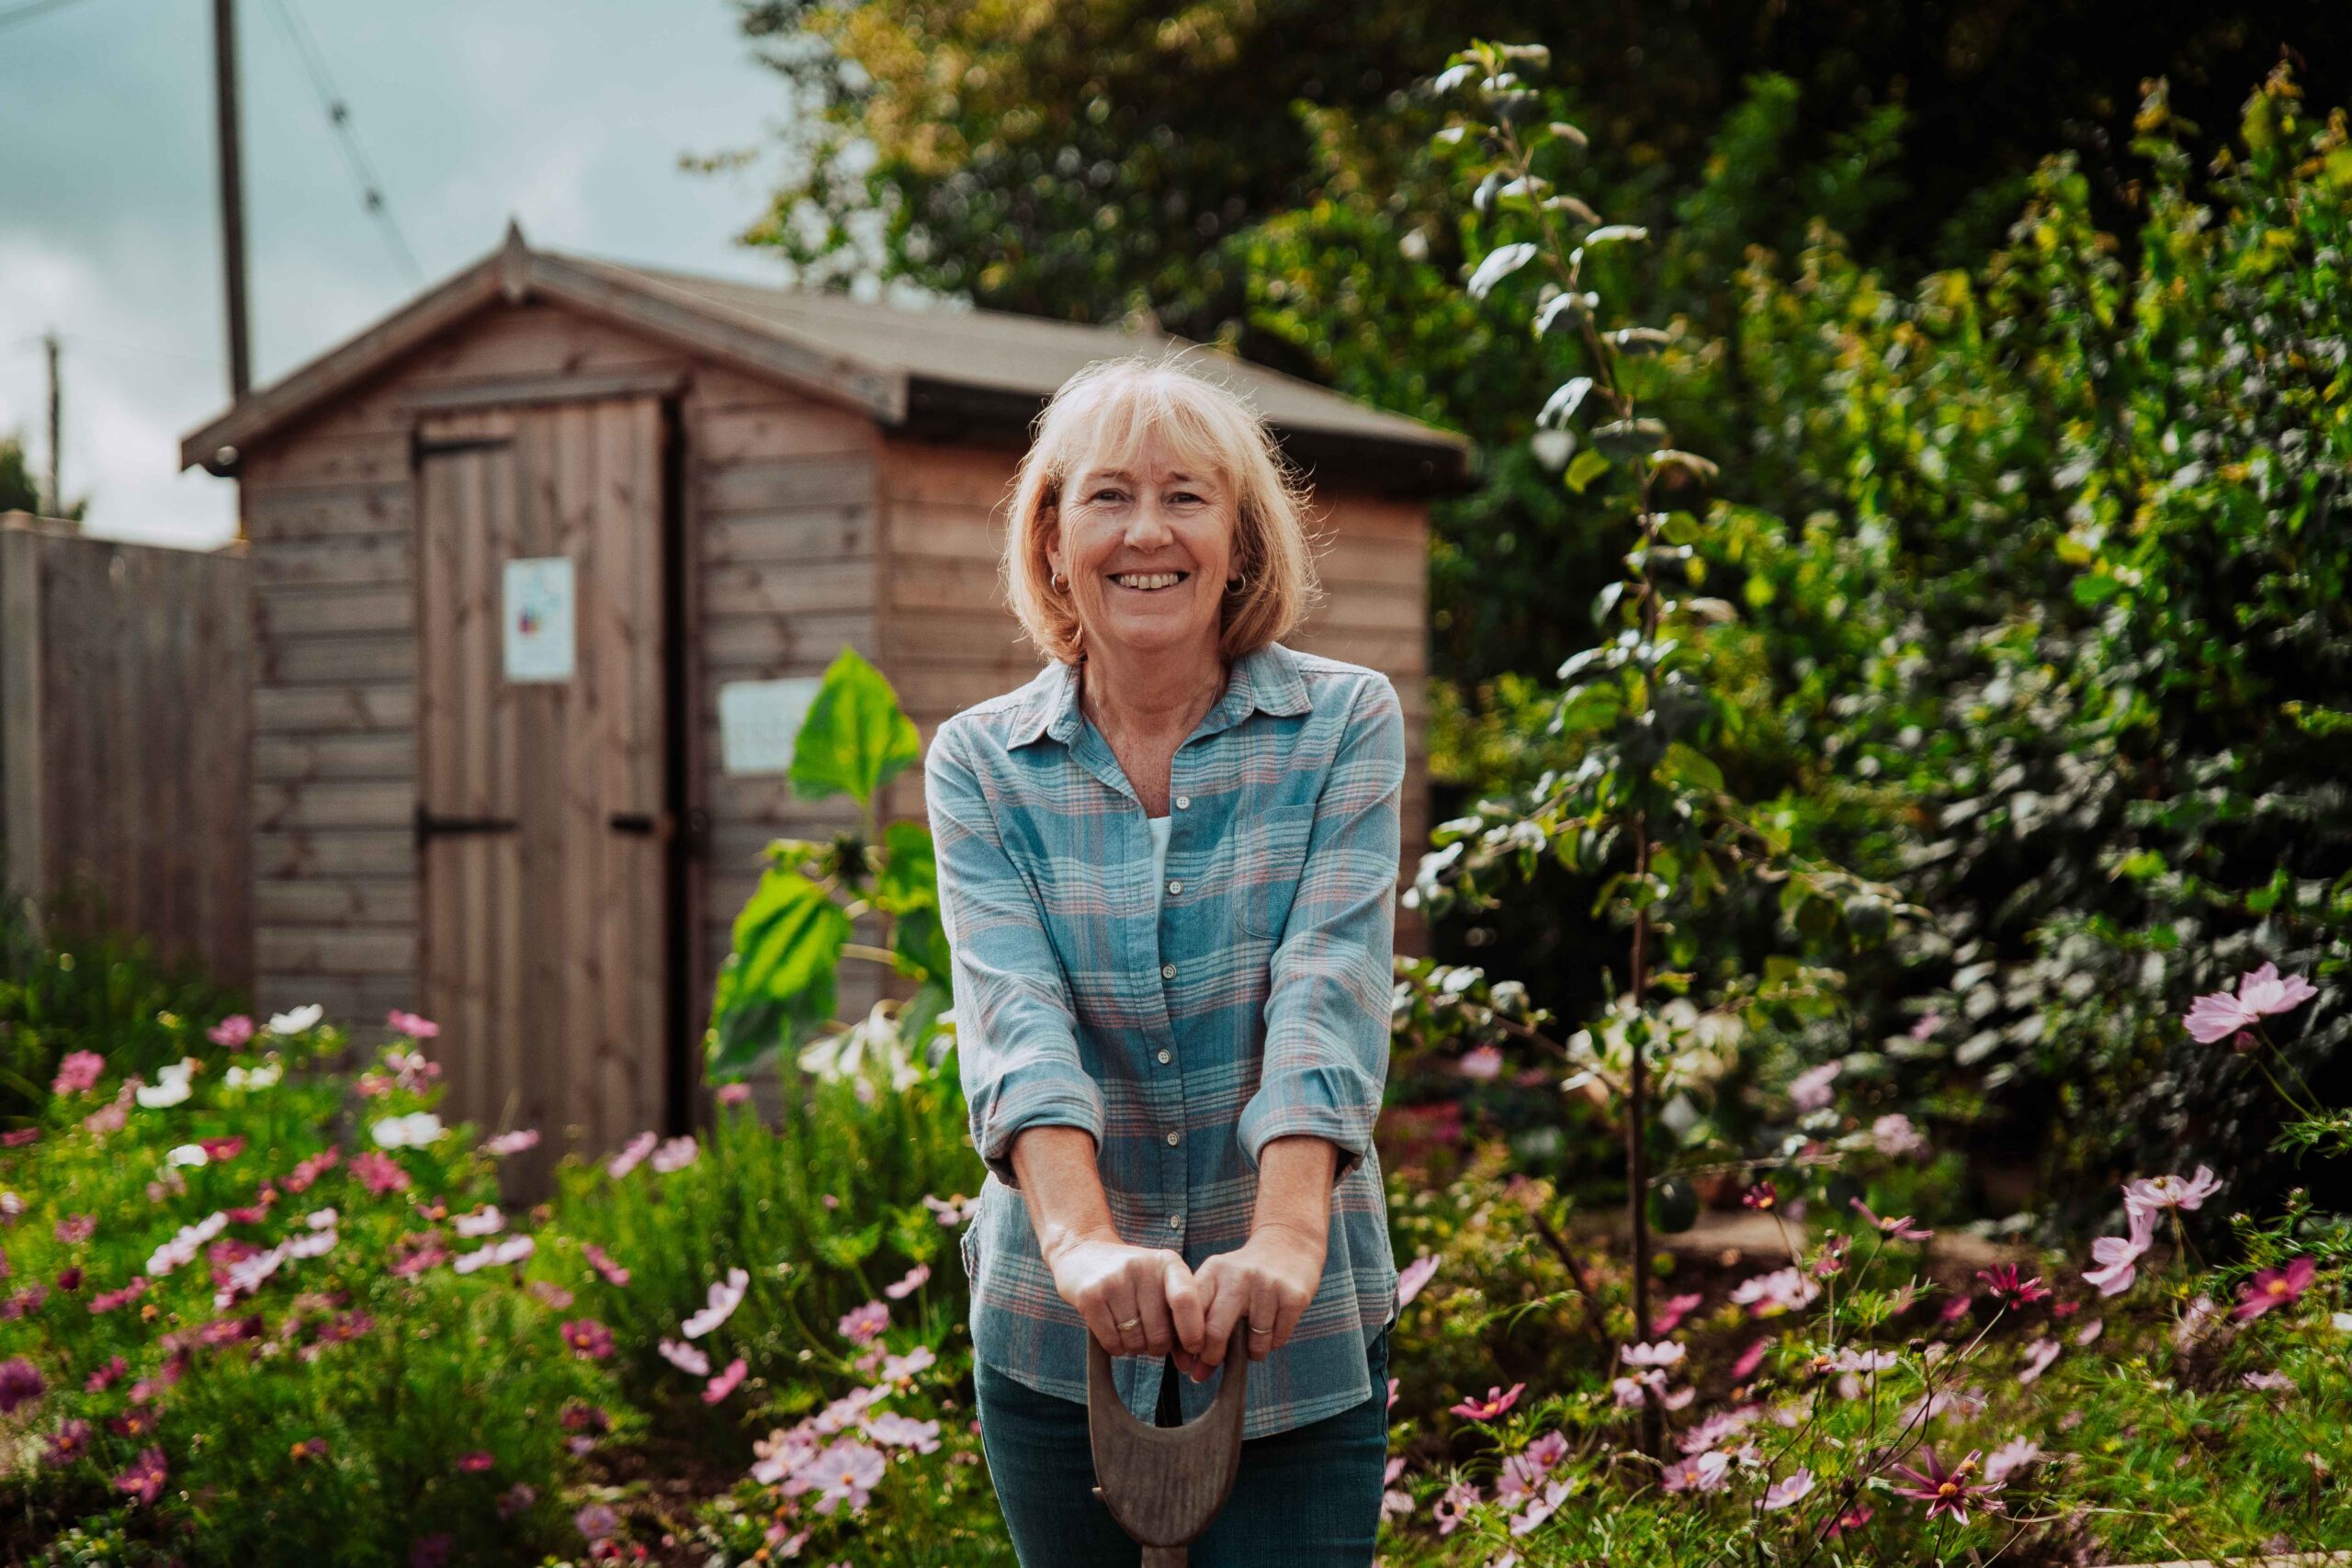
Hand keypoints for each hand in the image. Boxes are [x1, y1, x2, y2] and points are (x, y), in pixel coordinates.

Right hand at [1040, 1229, 1204, 1360]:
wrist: (1083, 1253)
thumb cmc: (1133, 1277)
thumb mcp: (1161, 1280)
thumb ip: (1180, 1312)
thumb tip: (1189, 1359)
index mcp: (1167, 1262)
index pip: (1186, 1300)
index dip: (1193, 1331)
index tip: (1193, 1348)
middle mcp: (1141, 1267)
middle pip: (1160, 1332)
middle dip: (1158, 1347)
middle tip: (1152, 1339)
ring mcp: (1113, 1280)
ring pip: (1135, 1341)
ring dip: (1136, 1347)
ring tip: (1131, 1330)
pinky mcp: (1090, 1295)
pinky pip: (1112, 1342)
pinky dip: (1116, 1347)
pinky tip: (1114, 1332)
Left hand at [1177, 1219, 1326, 1378]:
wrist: (1289, 1242)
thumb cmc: (1246, 1272)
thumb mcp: (1219, 1278)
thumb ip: (1202, 1313)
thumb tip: (1193, 1367)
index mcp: (1213, 1271)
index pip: (1191, 1313)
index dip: (1187, 1341)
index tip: (1191, 1354)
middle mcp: (1238, 1276)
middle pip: (1215, 1331)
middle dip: (1212, 1356)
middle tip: (1212, 1362)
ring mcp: (1268, 1285)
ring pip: (1254, 1343)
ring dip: (1252, 1352)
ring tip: (1253, 1342)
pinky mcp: (1293, 1296)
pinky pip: (1278, 1339)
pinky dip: (1273, 1343)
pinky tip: (1272, 1329)